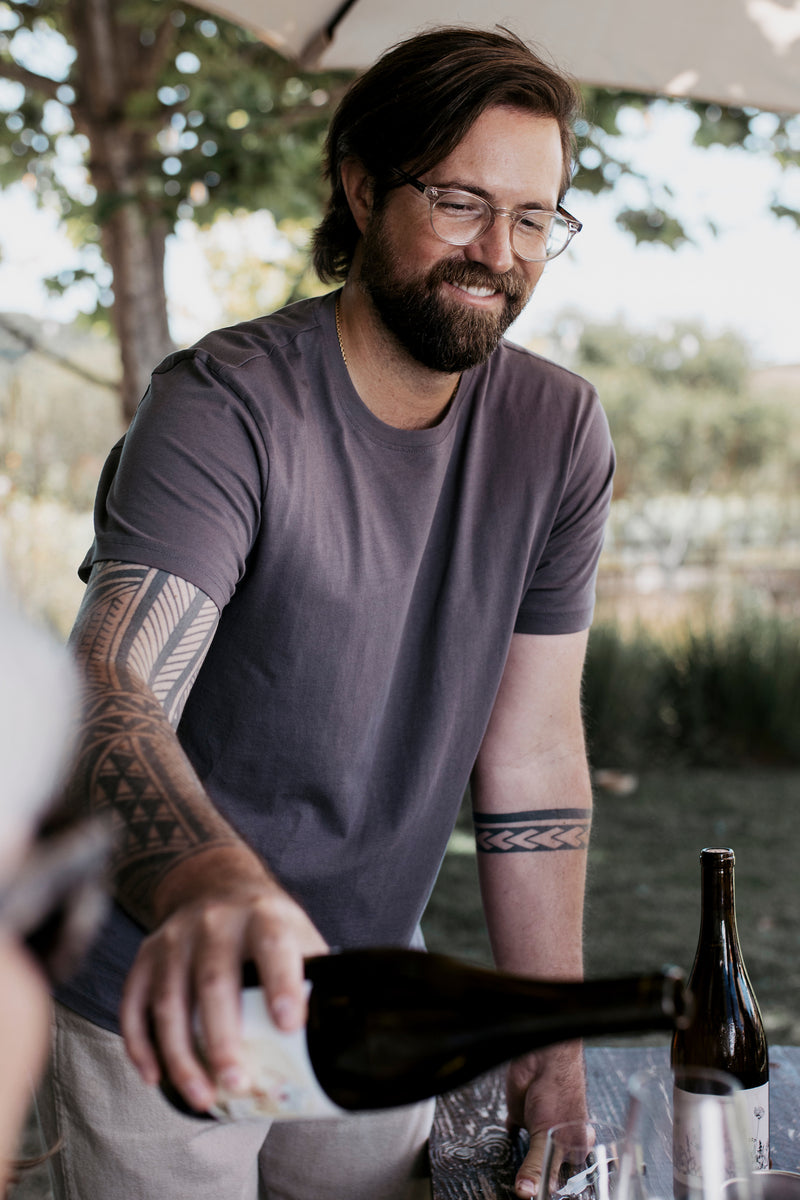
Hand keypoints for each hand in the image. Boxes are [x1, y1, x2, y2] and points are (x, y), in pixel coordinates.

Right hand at [120, 867, 327, 1113]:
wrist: (214, 883)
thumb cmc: (265, 925)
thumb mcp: (296, 932)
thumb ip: (313, 975)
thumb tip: (340, 1040)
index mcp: (263, 916)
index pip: (273, 945)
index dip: (281, 982)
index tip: (289, 1024)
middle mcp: (215, 921)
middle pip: (214, 980)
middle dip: (222, 1037)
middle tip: (237, 1082)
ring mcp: (175, 938)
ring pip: (169, 999)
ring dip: (181, 1054)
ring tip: (202, 1097)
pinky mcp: (146, 955)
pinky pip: (134, 1003)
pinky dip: (140, 1044)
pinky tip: (155, 1078)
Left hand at [505, 1041, 587, 1198]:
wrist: (540, 1057)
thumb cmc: (559, 1088)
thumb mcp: (548, 1137)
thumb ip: (537, 1167)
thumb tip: (527, 1193)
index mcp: (576, 1146)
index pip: (564, 1178)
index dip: (554, 1189)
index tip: (541, 1198)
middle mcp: (559, 1138)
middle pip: (547, 1165)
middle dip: (538, 1178)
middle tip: (528, 1193)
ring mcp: (539, 1126)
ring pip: (531, 1150)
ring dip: (524, 1160)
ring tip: (518, 1179)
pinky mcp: (521, 1114)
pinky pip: (515, 1128)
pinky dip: (511, 1135)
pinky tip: (510, 1139)